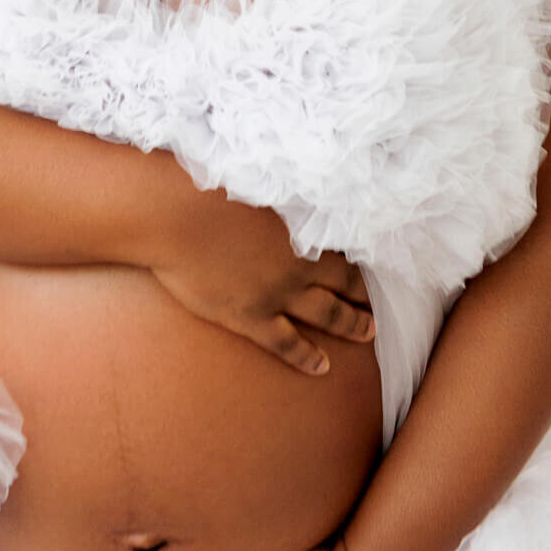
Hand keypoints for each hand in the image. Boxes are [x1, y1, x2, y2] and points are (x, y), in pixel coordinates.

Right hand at [146, 170, 375, 374]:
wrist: (173, 215)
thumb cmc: (208, 188)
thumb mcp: (258, 184)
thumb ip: (284, 195)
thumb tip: (295, 190)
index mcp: (301, 230)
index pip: (344, 251)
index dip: (359, 266)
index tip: (369, 274)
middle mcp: (297, 264)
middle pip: (344, 286)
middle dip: (364, 299)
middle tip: (377, 309)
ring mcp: (276, 293)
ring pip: (327, 315)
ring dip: (352, 325)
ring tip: (368, 334)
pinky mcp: (250, 316)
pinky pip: (288, 343)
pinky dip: (307, 357)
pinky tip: (322, 366)